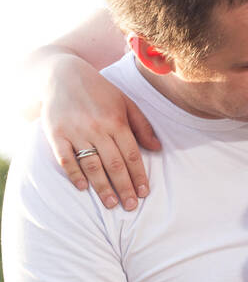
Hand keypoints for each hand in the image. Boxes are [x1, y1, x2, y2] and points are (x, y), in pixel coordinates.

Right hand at [44, 54, 160, 208]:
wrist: (62, 75)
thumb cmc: (99, 91)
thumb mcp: (125, 102)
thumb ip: (141, 125)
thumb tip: (157, 148)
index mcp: (116, 121)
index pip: (131, 154)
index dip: (139, 175)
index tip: (144, 193)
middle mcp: (97, 128)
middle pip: (114, 163)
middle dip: (124, 187)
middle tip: (130, 206)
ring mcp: (75, 132)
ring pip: (91, 165)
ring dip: (102, 187)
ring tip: (111, 204)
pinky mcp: (56, 134)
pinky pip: (65, 159)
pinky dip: (74, 174)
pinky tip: (83, 188)